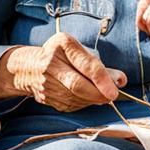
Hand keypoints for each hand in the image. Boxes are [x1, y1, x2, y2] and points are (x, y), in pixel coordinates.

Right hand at [2, 33, 127, 111]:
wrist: (29, 67)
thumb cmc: (62, 56)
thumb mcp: (79, 51)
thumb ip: (100, 65)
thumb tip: (121, 81)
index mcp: (62, 44)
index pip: (86, 65)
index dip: (103, 80)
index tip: (115, 90)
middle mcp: (51, 63)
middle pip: (78, 85)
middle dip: (99, 94)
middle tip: (111, 97)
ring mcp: (46, 82)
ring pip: (76, 97)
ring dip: (92, 99)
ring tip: (100, 95)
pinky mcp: (46, 98)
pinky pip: (70, 105)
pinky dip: (82, 103)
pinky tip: (85, 97)